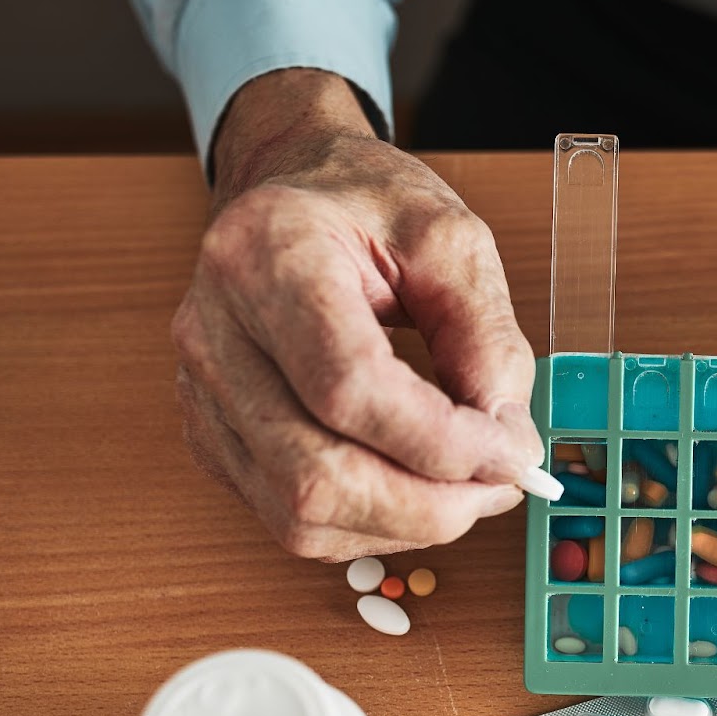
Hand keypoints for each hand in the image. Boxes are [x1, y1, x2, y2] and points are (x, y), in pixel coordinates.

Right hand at [173, 69, 543, 561]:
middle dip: (429, 505)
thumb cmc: (366, 206)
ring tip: (467, 487)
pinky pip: (290, 520)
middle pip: (315, 473)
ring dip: (404, 524)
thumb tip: (506, 443)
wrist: (291, 189)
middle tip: (504, 483)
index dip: (440, 442)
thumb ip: (488, 338)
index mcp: (267, 256)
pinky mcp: (212, 437)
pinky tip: (415, 489)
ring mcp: (203, 393)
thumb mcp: (453, 240)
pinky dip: (369, 526)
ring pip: (299, 514)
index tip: (513, 453)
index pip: (348, 388)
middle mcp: (214, 331)